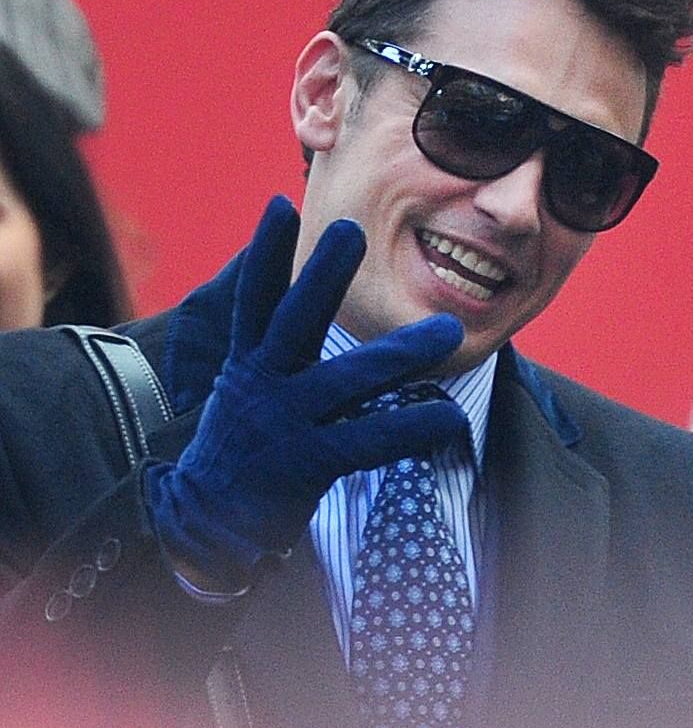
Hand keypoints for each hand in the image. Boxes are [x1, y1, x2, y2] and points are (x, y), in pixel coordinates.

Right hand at [148, 196, 468, 582]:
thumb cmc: (246, 443)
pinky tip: (450, 419)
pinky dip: (412, 430)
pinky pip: (368, 442)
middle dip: (321, 275)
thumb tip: (290, 283)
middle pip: (294, 321)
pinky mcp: (305, 466)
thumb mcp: (248, 383)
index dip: (266, 252)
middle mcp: (262, 386)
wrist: (207, 525)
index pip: (255, 298)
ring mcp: (283, 426)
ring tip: (448, 330)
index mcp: (249, 362)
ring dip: (401, 355)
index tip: (279, 203)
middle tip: (351, 228)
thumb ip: (274, 341)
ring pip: (348, 381)